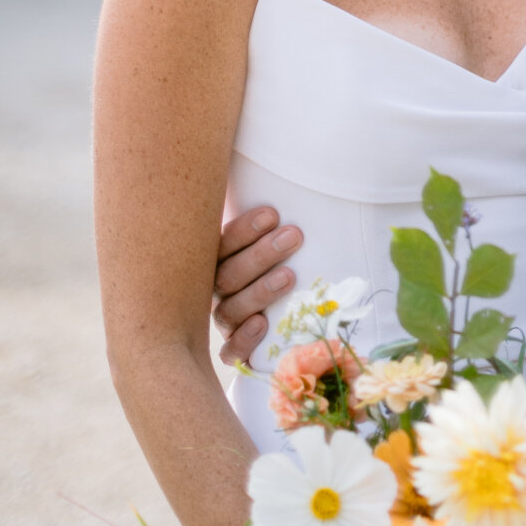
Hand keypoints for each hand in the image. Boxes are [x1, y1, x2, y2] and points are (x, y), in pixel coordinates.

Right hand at [212, 206, 301, 365]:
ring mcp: (227, 322)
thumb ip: (280, 221)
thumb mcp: (282, 239)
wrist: (296, 318)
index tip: (273, 214)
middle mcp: (220, 291)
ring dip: (260, 291)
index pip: (223, 244)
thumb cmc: (290, 263)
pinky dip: (243, 340)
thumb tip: (305, 172)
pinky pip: (230, 353)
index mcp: (223, 260)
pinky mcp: (237, 351)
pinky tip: (262, 324)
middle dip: (261, 254)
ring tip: (289, 276)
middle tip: (294, 236)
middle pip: (228, 275)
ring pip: (230, 310)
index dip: (244, 229)